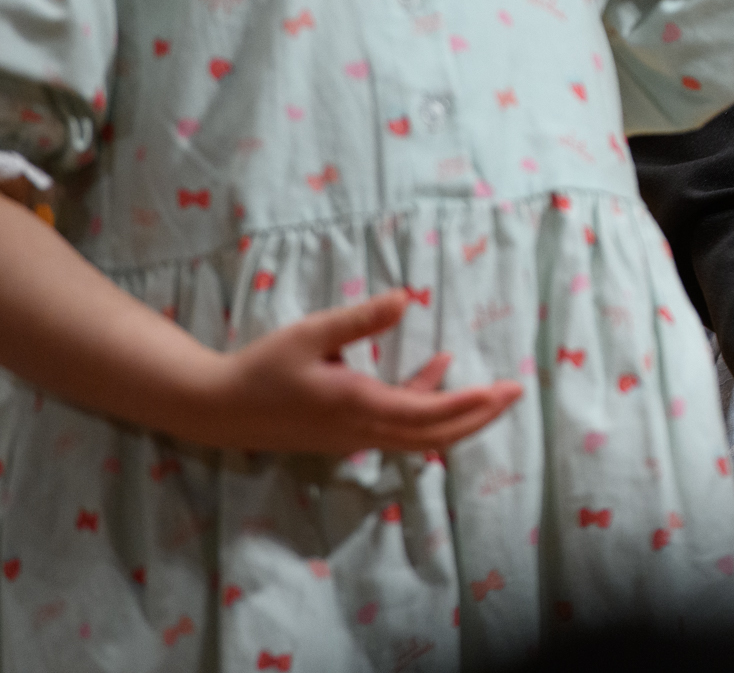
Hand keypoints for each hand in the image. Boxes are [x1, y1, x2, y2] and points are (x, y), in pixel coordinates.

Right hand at [177, 291, 522, 453]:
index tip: (504, 390)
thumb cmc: (263, 368)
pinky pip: (398, 428)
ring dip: (457, 415)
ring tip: (491, 389)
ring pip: (419, 436)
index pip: (428, 414)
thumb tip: (407, 297)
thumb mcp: (311, 334)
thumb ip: (361, 319)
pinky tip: (435, 367)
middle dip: (479, 416)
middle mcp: (362, 430)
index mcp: (358, 406)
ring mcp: (354, 437)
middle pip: (435, 435)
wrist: (218, 409)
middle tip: (515, 394)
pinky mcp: (346, 434)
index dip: (470, 405)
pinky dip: (424, 405)